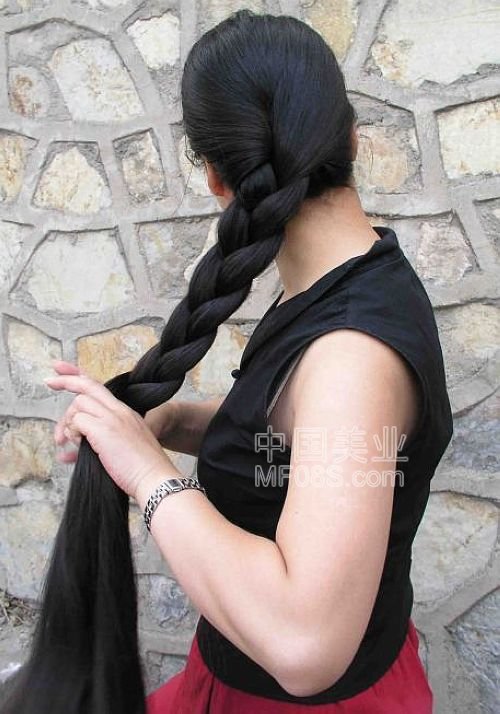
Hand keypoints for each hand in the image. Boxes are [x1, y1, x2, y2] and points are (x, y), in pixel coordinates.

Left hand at [45, 360, 180, 499]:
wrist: (155, 479)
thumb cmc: (140, 472)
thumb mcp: (121, 450)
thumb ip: (96, 445)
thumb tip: (67, 454)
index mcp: (126, 413)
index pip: (100, 386)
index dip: (79, 375)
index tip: (60, 368)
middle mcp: (120, 410)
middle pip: (88, 385)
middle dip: (65, 380)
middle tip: (48, 381)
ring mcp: (113, 418)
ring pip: (80, 402)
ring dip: (69, 421)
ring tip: (71, 440)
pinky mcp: (104, 429)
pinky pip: (77, 420)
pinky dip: (72, 432)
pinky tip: (76, 444)